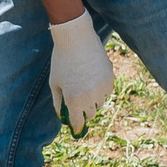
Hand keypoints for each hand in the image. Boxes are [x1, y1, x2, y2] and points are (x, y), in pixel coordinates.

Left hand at [47, 11, 115, 135]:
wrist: (77, 38)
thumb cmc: (61, 60)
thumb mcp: (55, 83)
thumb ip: (58, 103)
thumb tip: (62, 116)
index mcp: (74, 100)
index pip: (78, 123)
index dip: (76, 126)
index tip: (75, 128)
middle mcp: (90, 97)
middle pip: (90, 114)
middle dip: (83, 112)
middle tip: (77, 102)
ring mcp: (102, 89)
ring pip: (99, 103)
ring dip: (92, 100)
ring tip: (83, 83)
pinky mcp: (110, 79)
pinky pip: (106, 92)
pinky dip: (100, 89)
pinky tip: (91, 76)